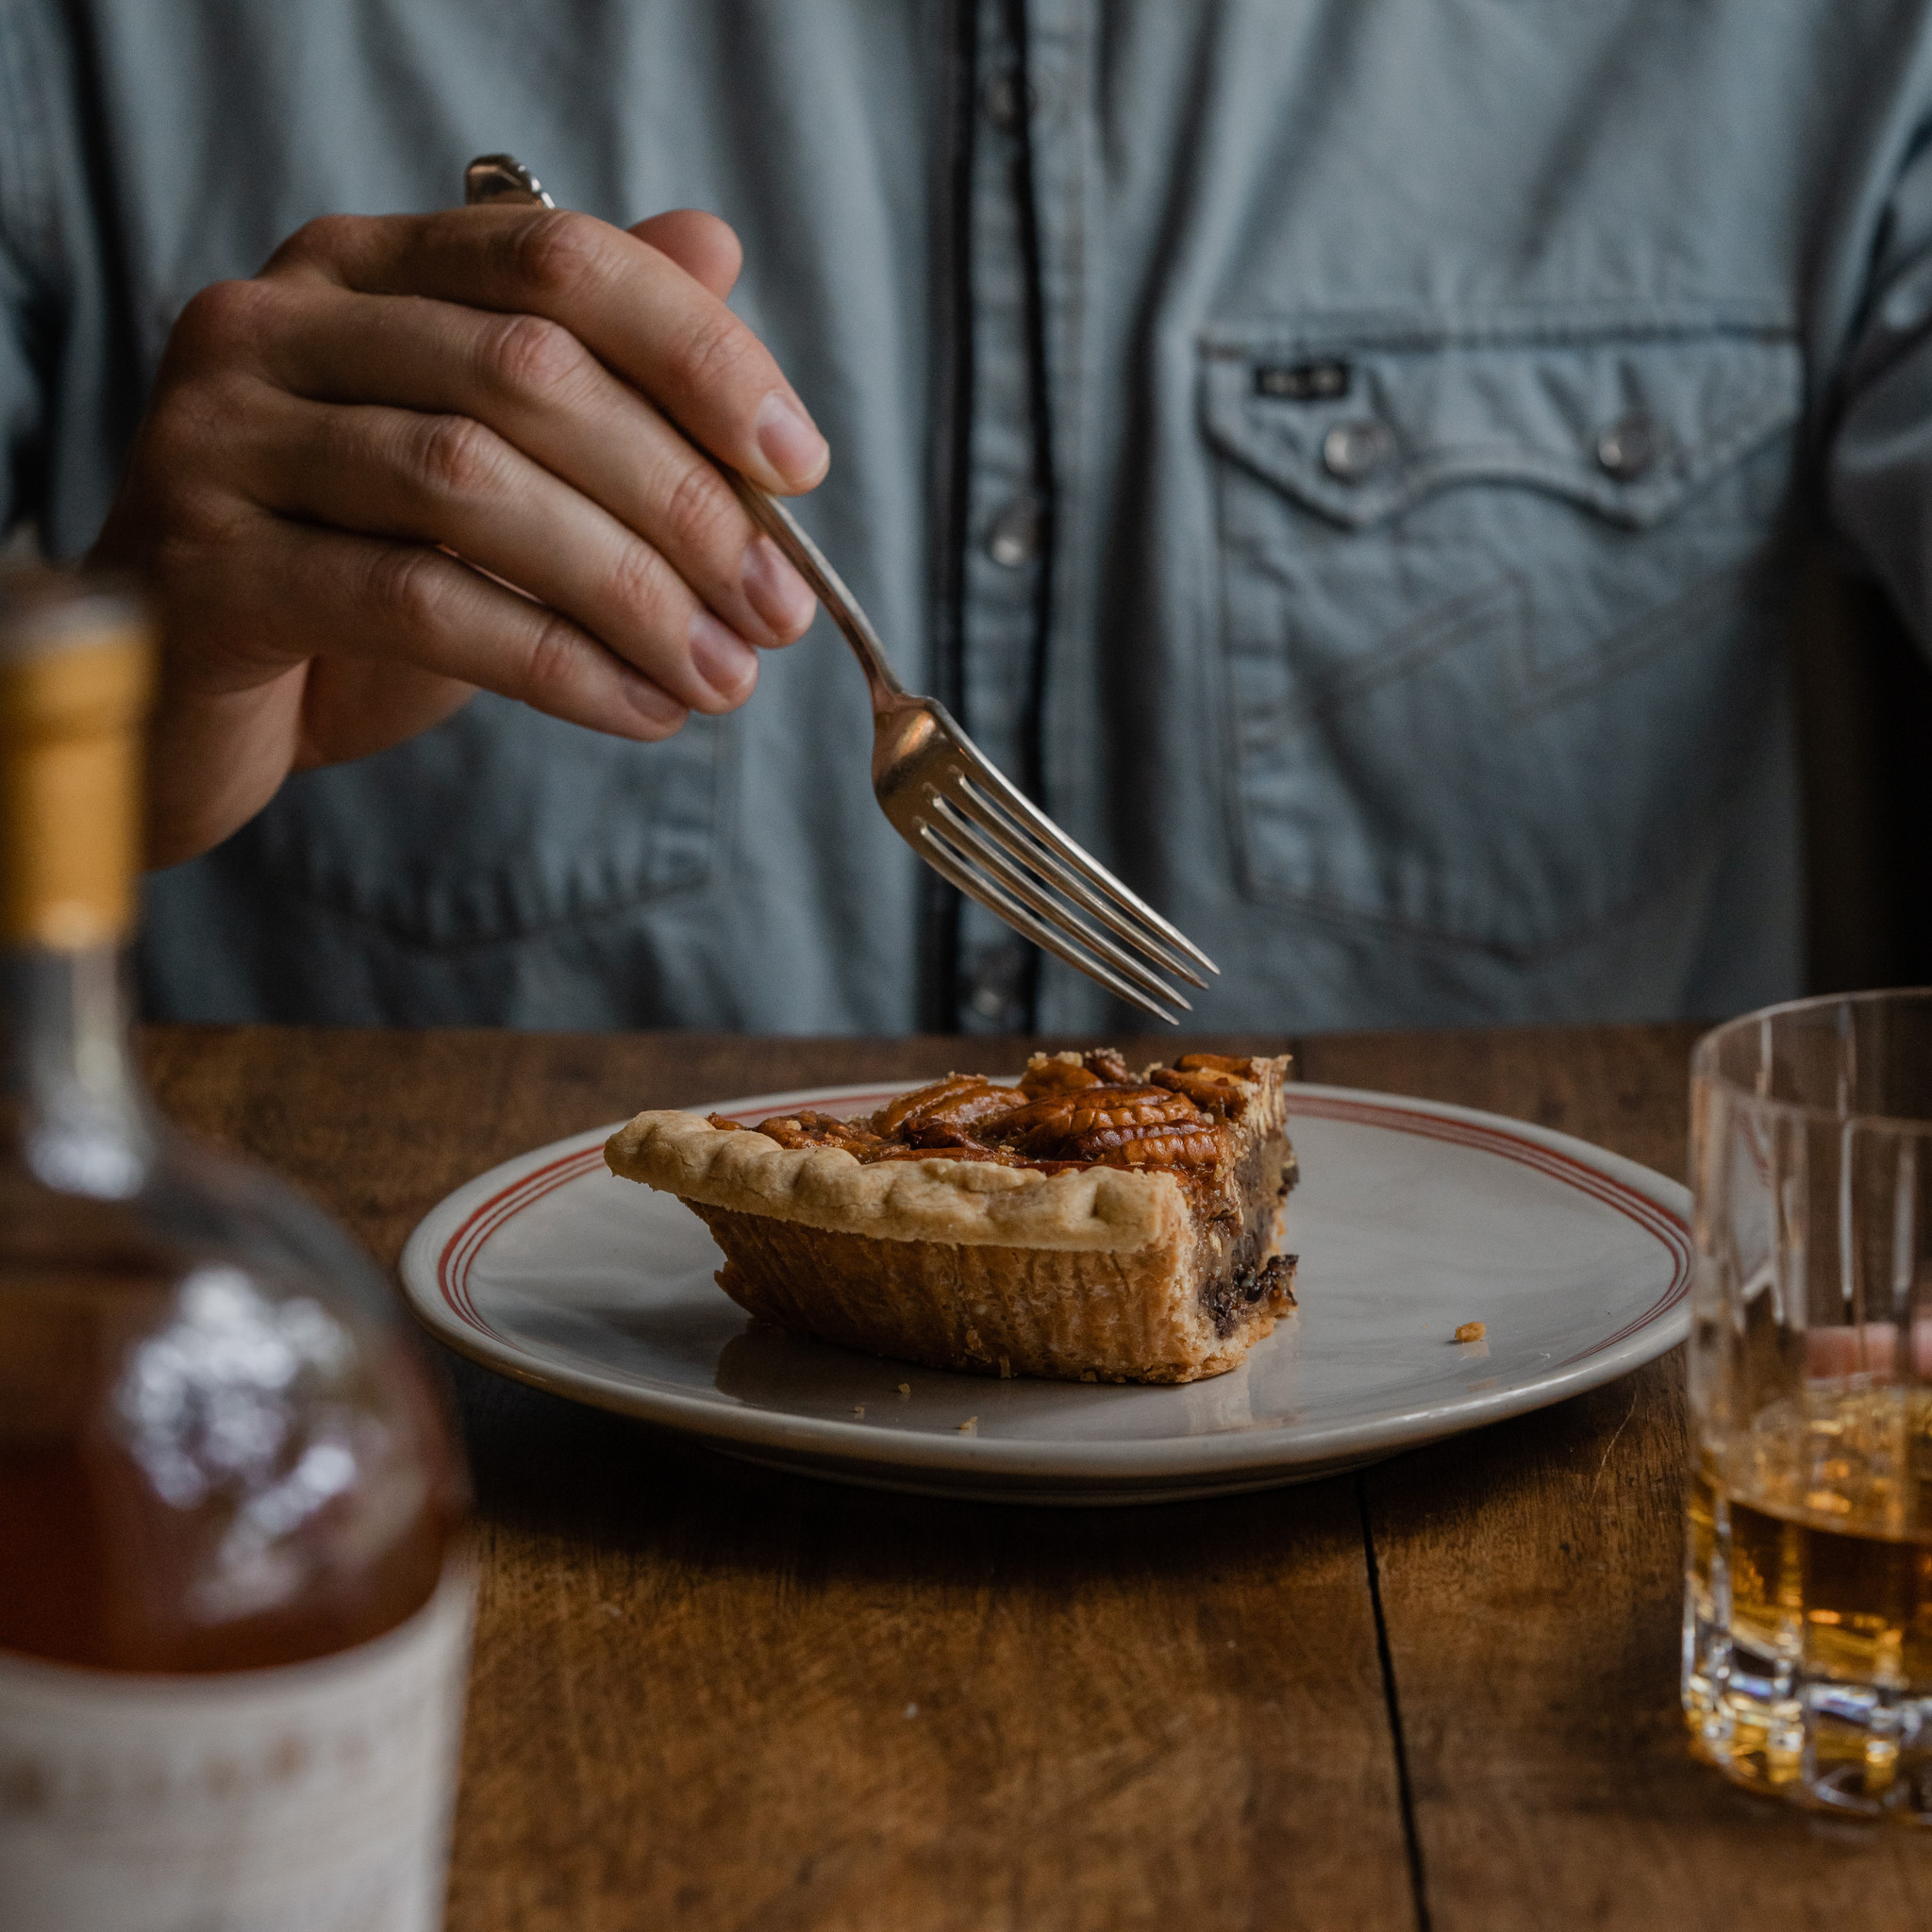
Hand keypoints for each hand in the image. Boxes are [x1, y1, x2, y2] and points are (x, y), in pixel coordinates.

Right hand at [91, 204, 826, 866]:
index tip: (802, 464)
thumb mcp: (495, 470)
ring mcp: (220, 434)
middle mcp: (275, 320)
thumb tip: (716, 245)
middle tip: (778, 609)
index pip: (557, 258)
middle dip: (685, 502)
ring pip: (471, 485)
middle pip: (527, 373)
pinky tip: (640, 711)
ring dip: (632, 594)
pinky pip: (416, 603)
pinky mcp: (205, 565)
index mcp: (360, 267)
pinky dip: (555, 663)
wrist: (192, 701)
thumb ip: (593, 365)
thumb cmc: (360, 579)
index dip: (697, 354)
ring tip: (722, 678)